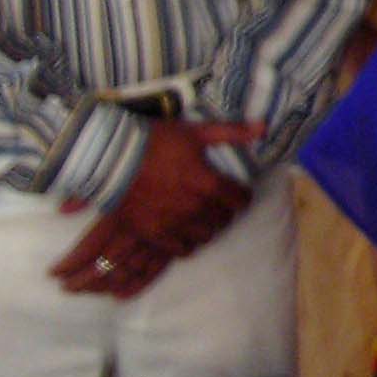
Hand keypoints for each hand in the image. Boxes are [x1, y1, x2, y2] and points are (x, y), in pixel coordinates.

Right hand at [50, 120, 257, 296]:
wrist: (112, 158)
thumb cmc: (157, 141)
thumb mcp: (197, 132)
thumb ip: (232, 132)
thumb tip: (263, 127)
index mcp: (208, 183)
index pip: (240, 200)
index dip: (241, 196)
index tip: (235, 193)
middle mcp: (194, 207)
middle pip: (224, 220)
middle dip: (225, 212)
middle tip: (217, 204)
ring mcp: (173, 223)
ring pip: (205, 237)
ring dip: (207, 228)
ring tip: (201, 218)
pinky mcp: (153, 234)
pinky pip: (181, 249)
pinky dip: (187, 242)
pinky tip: (183, 231)